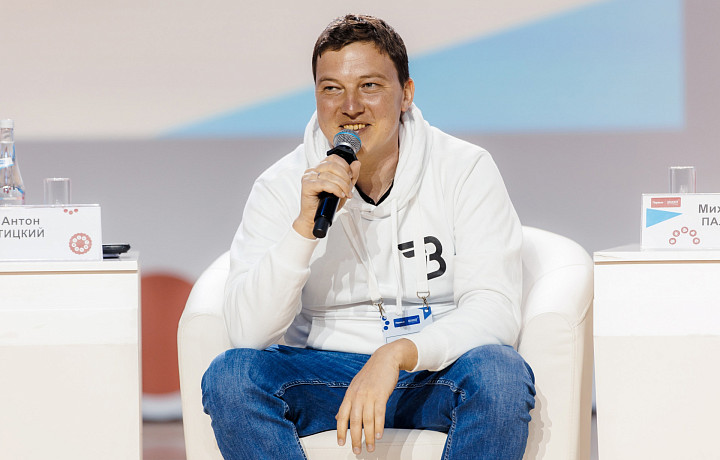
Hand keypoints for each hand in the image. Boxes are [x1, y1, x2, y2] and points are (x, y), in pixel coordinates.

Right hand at [293, 155, 360, 238]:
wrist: (315, 218)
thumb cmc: (326, 204)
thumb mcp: (343, 188)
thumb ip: (351, 176)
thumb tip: (356, 163)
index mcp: (320, 168)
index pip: (334, 158)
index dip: (345, 166)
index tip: (351, 177)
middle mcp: (313, 170)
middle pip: (332, 165)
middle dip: (345, 177)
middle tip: (349, 188)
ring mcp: (308, 177)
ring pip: (330, 174)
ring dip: (342, 185)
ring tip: (345, 194)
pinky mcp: (307, 185)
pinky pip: (324, 183)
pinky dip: (335, 189)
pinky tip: (339, 194)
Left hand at [335, 339, 417, 453]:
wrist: (386, 358)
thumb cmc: (372, 374)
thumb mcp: (355, 386)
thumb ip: (348, 403)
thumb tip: (337, 417)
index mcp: (350, 394)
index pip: (342, 416)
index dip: (340, 430)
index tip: (341, 443)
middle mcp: (357, 395)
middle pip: (354, 421)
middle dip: (355, 438)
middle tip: (357, 450)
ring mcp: (369, 395)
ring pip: (367, 420)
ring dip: (368, 436)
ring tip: (370, 447)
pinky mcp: (381, 394)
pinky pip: (379, 413)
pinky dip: (378, 426)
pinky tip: (378, 435)